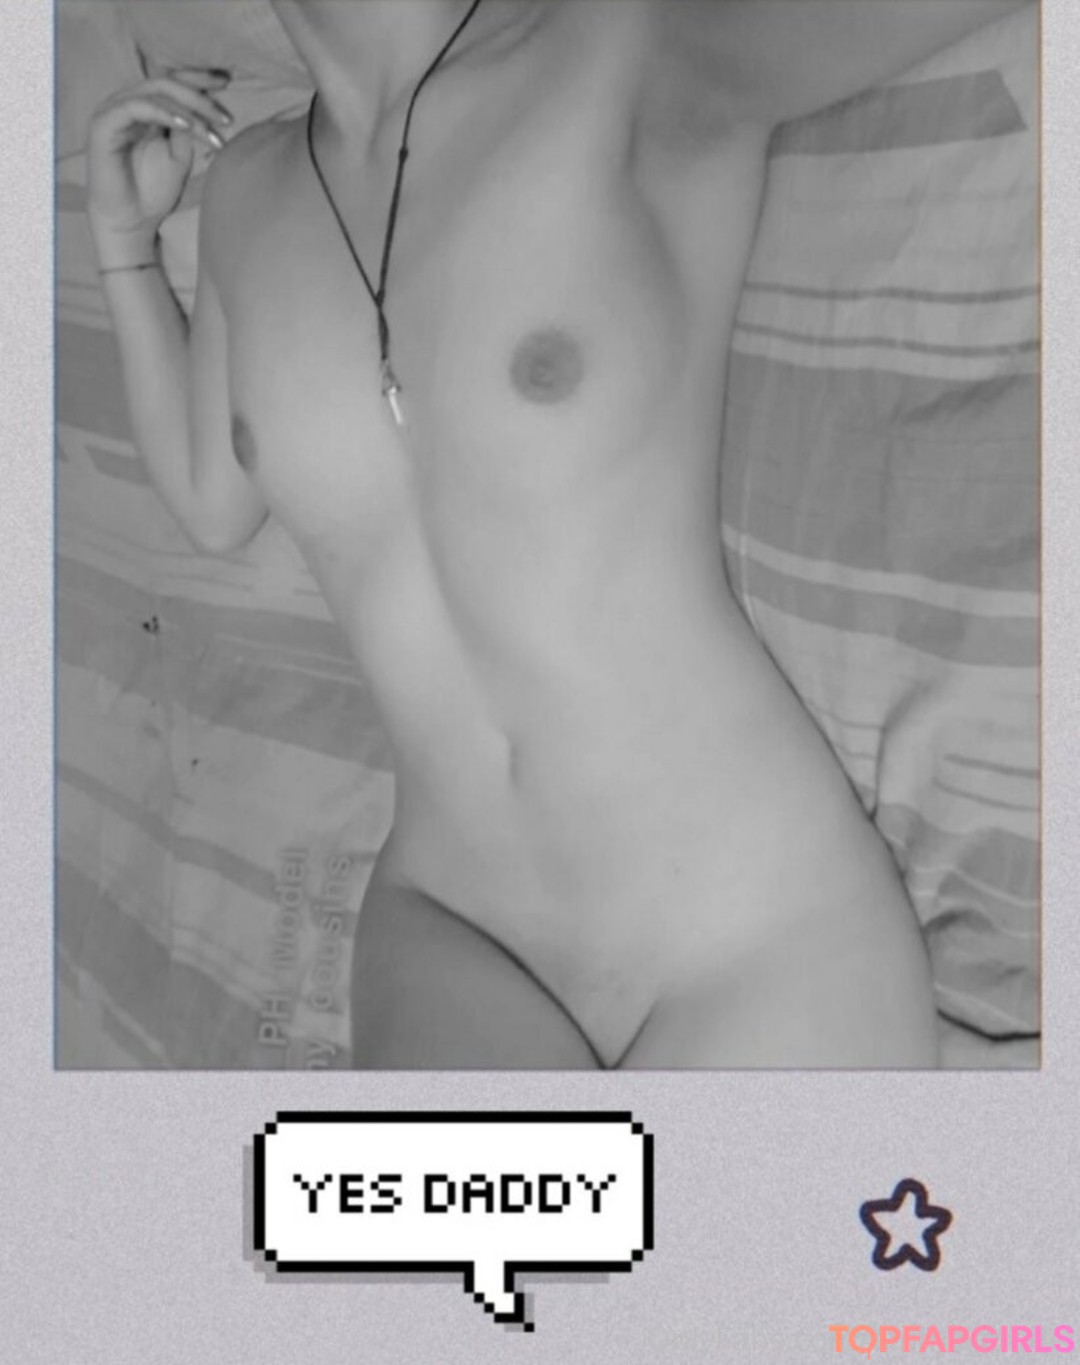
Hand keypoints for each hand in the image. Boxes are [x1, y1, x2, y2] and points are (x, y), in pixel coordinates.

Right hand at [87, 69, 232, 262]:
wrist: (131, 223)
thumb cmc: (154, 192)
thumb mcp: (180, 156)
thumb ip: (189, 128)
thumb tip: (205, 103)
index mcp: (146, 110)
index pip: (172, 83)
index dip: (199, 79)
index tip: (227, 81)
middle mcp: (128, 105)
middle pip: (166, 82)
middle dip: (199, 95)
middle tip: (225, 116)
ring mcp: (114, 111)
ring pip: (154, 92)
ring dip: (188, 106)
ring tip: (211, 125)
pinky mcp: (103, 123)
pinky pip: (136, 107)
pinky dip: (164, 112)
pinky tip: (187, 125)